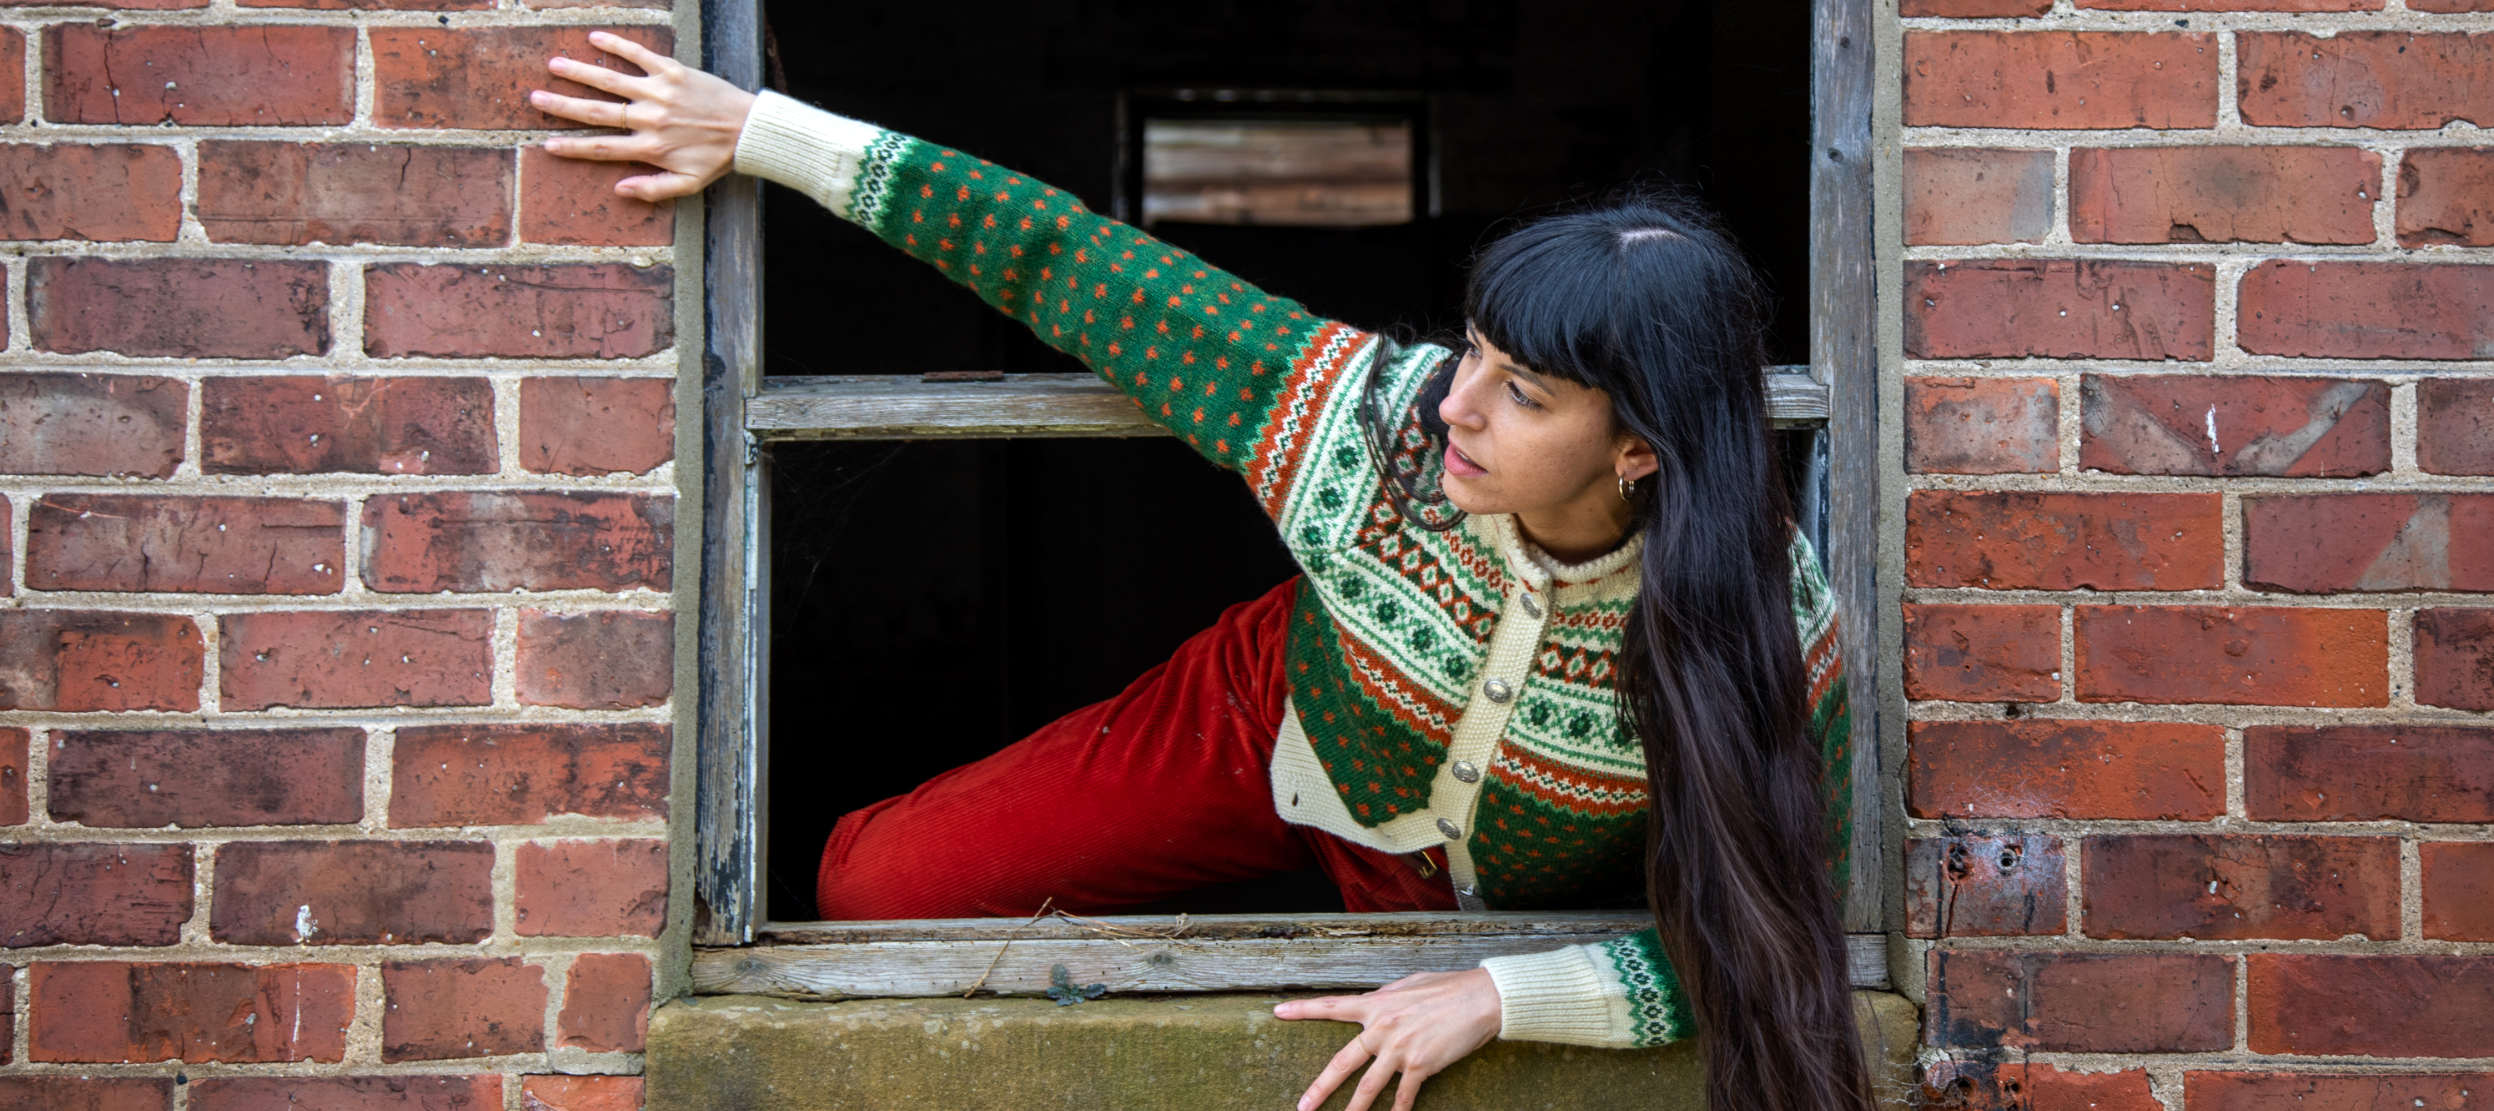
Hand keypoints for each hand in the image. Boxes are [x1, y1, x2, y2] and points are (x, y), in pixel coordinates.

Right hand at [530, 30, 756, 201]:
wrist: (749, 129)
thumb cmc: (718, 158)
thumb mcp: (688, 184)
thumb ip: (653, 189)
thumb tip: (618, 189)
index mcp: (651, 148)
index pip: (602, 148)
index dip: (572, 148)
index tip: (547, 144)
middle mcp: (650, 119)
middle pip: (597, 112)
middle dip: (563, 106)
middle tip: (536, 99)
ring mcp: (660, 93)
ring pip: (612, 81)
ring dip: (580, 72)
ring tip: (554, 65)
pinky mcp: (673, 71)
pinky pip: (640, 55)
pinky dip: (617, 45)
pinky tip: (594, 38)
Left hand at [1272, 968, 1501, 1110]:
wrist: (1481, 999)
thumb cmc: (1447, 988)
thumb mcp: (1409, 985)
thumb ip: (1386, 997)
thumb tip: (1374, 1003)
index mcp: (1377, 1004)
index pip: (1332, 1006)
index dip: (1303, 1010)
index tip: (1278, 1012)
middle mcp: (1382, 1028)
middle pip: (1342, 1062)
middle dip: (1320, 1088)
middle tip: (1303, 1106)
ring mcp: (1400, 1049)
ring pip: (1369, 1087)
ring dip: (1353, 1110)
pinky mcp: (1421, 1066)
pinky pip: (1403, 1096)